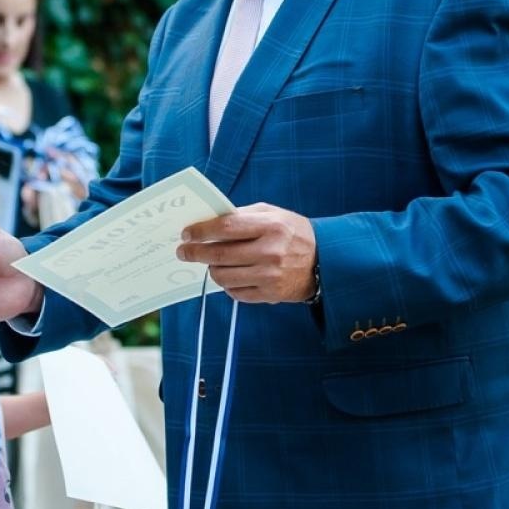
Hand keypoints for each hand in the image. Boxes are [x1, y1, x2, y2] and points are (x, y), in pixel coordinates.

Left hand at [177, 204, 317, 304]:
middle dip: (195, 253)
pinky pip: (235, 292)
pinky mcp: (270, 294)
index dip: (201, 231)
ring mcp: (270, 276)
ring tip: (210, 263)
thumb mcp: (272, 214)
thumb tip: (209, 220)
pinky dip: (228, 284)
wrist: (326, 261)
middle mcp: (270, 252)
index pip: (226, 227)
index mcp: (270, 227)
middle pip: (219, 255)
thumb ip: (242, 215)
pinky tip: (231, 275)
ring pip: (223, 277)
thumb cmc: (293, 232)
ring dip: (211, 269)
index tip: (186, 234)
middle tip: (183, 251)